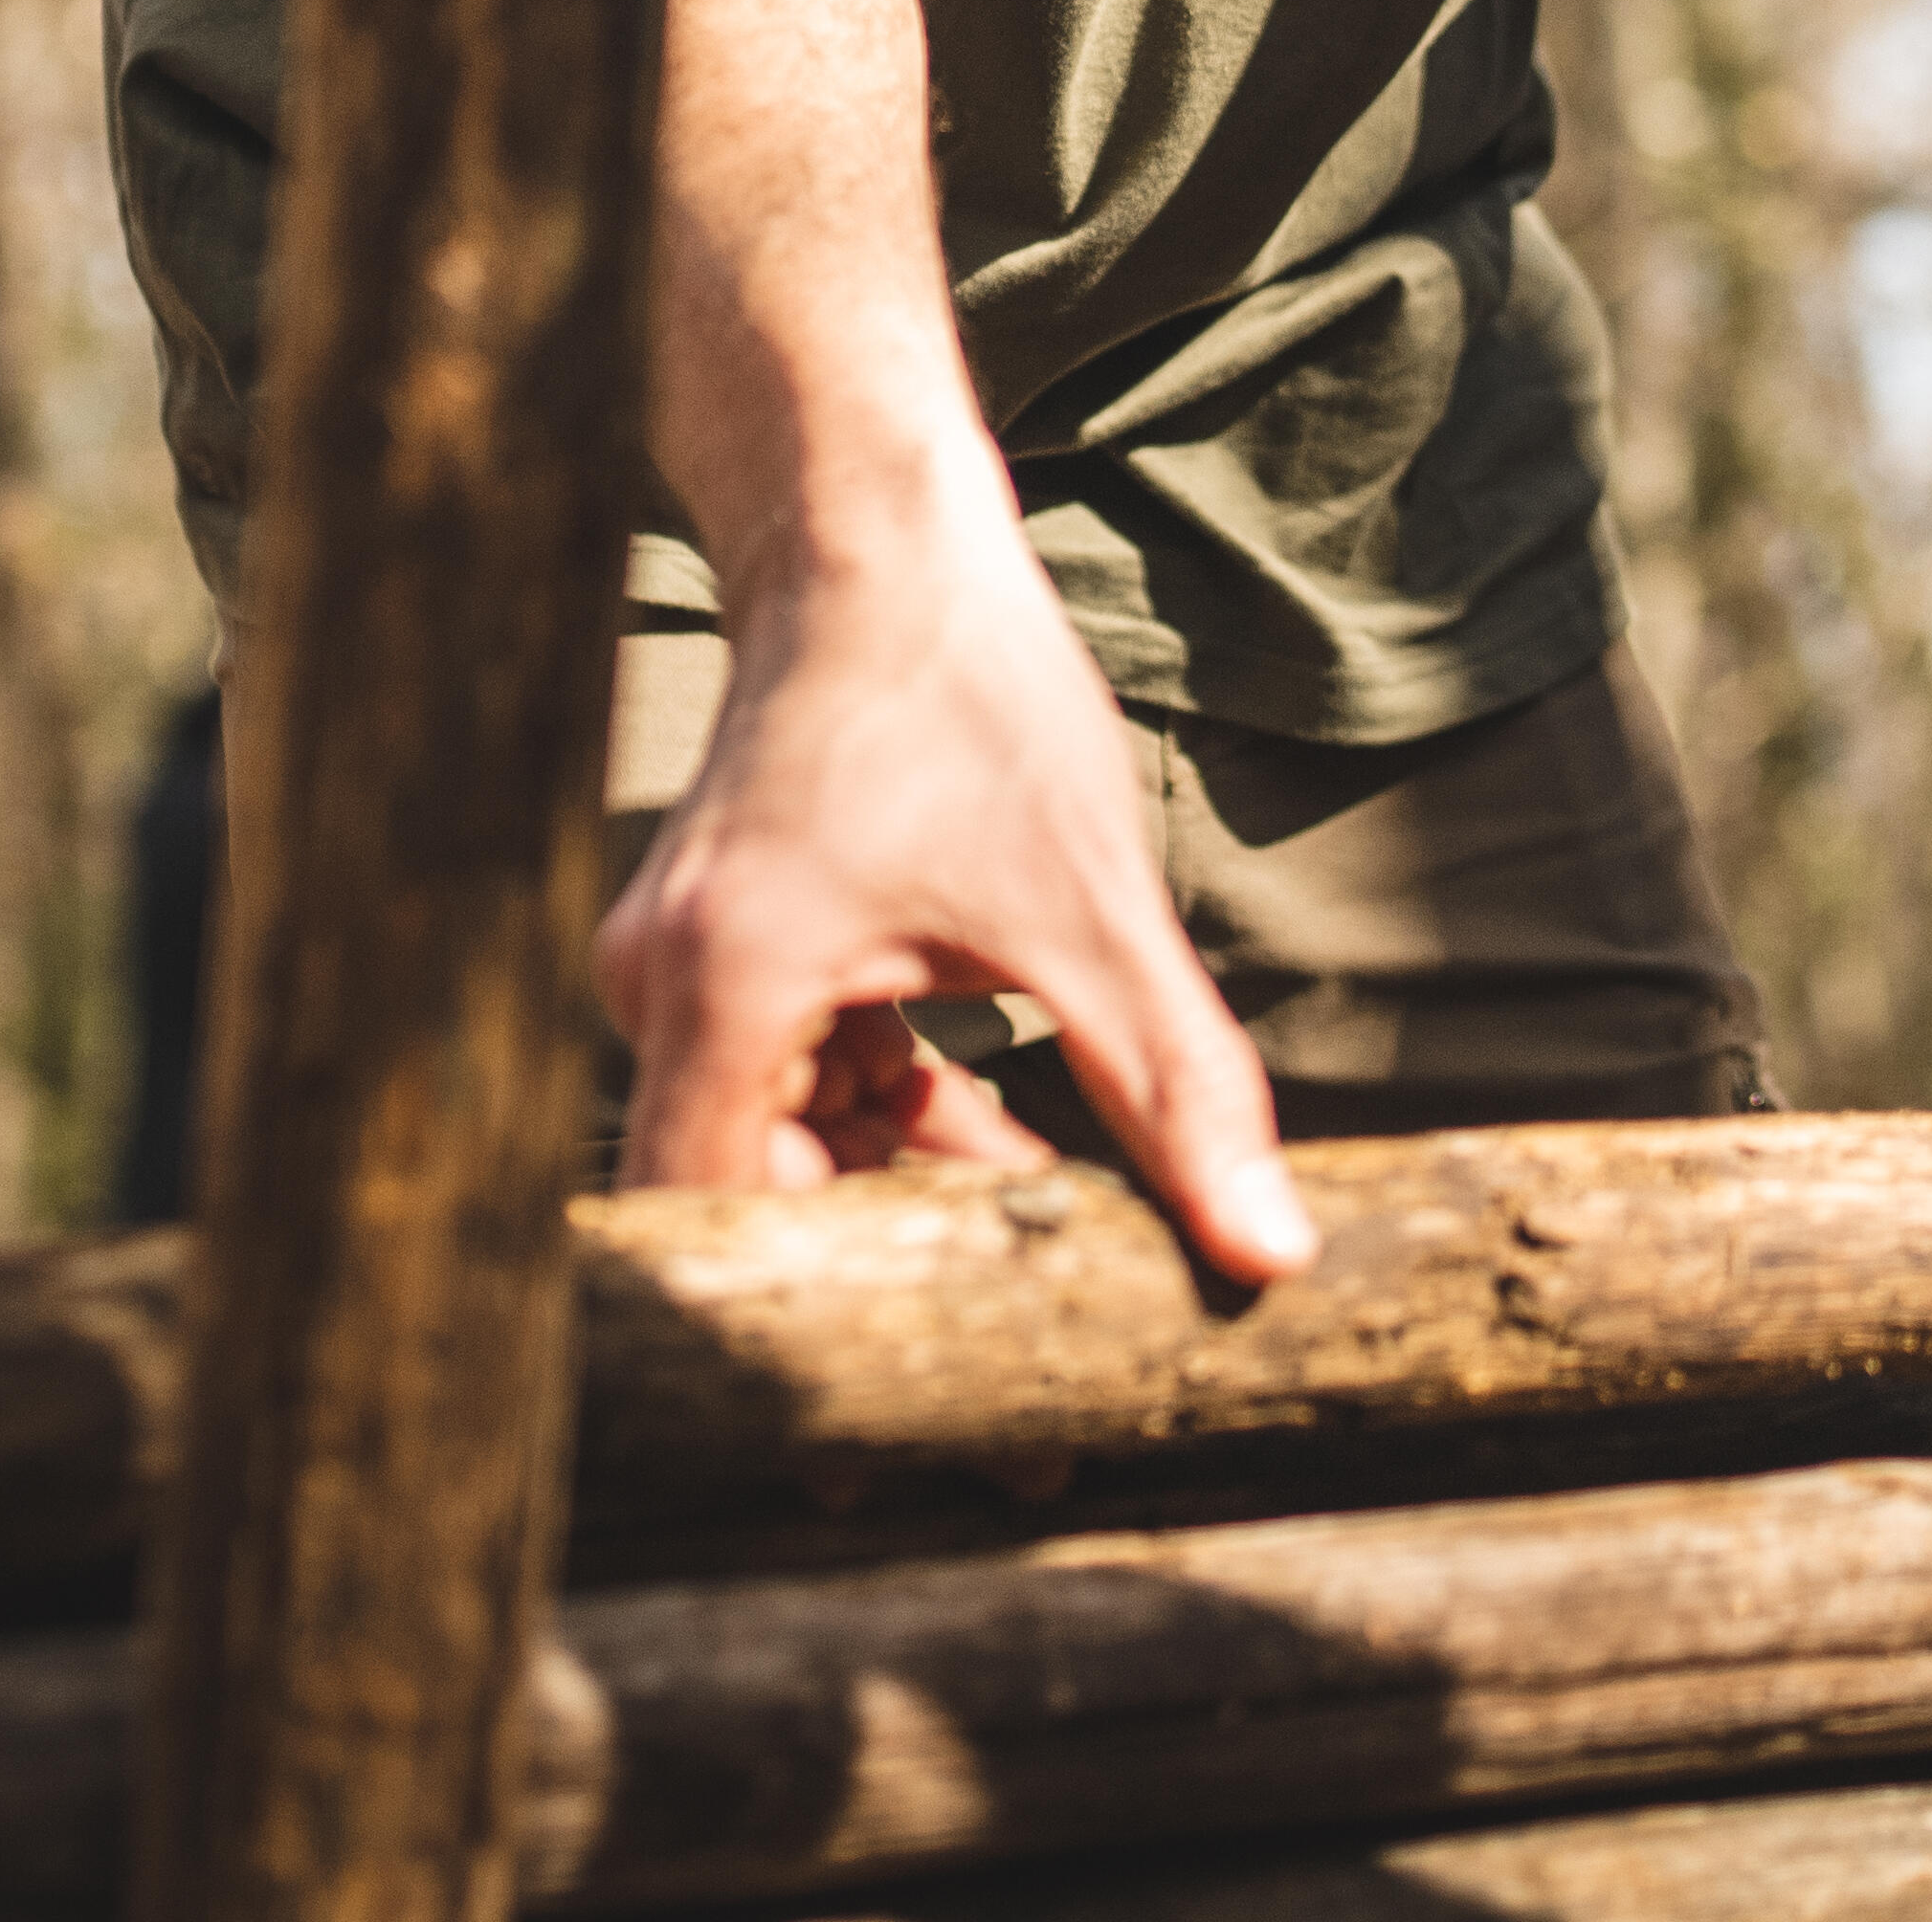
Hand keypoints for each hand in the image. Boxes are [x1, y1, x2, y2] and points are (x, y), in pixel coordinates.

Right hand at [596, 491, 1311, 1286]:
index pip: (718, 1229)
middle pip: (748, 1196)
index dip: (813, 1328)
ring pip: (775, 1140)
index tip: (927, 1389)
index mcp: (725, 988)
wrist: (882, 541)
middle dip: (883, 1259)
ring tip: (1036, 1215)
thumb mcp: (1093, 908)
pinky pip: (786, 1075)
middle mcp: (662, 986)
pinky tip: (995, 1130)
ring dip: (898, 1182)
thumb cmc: (969, 697)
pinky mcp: (721, 942)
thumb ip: (1177, 1090)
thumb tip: (1269, 1251)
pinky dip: (884, 1112)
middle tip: (1012, 1328)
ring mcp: (681, 963)